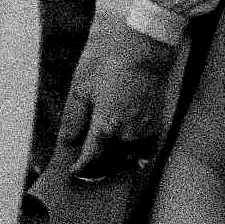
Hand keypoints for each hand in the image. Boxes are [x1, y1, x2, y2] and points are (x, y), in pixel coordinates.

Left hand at [59, 14, 179, 180]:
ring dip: (116, 165)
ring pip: (130, 160)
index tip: (73, 172)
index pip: (92, 159)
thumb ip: (74, 119)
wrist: (142, 51)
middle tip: (86, 171)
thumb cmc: (107, 64)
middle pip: (111, 164)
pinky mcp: (157, 126)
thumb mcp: (80, 88)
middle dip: (98, 170)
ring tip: (103, 164)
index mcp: (106, 128)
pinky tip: (128, 155)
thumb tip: (67, 141)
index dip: (82, 168)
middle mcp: (128, 136)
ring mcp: (145, 133)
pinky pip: (146, 151)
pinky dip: (136, 157)